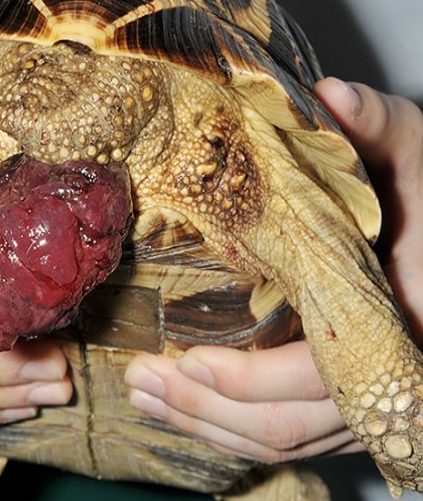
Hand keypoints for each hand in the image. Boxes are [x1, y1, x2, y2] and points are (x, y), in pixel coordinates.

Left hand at [125, 77, 422, 462]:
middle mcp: (384, 368)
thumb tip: (332, 99)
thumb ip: (374, 129)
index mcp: (402, 317)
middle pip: (290, 422)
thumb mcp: (404, 150)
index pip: (322, 374)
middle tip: (141, 379)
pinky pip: (281, 432)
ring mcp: (358, 391)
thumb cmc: (419, 189)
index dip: (253, 378)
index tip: (187, 359)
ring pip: (281, 437)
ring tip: (144, 393)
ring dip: (206, 422)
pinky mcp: (334, 395)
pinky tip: (178, 404)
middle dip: (208, 407)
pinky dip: (226, 426)